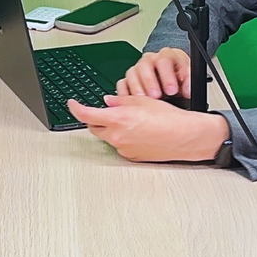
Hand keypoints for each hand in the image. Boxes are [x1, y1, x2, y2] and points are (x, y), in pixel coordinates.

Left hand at [67, 94, 228, 162]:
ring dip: (111, 128)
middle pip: (94, 128)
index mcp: (117, 119)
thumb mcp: (142, 100)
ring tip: (130, 120)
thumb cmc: (168, 118)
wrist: (184, 136)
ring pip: (108, 137)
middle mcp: (117, 136)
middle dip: (95, 119)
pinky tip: (138, 132)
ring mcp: (124, 148)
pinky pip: (120, 146)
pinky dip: (123, 138)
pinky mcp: (132, 157)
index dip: (76, 108)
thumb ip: (120, 100)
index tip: (72, 104)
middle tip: (104, 110)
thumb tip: (108, 101)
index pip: (86, 114)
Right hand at [117, 47, 190, 98]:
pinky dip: (125, 93)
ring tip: (144, 101)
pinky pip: (122, 84)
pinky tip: (130, 103)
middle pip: (145, 65)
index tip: (172, 90)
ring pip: (132, 74)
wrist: (172, 78)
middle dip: (150, 82)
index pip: (164, 60)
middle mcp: (150, 60)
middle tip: (156, 96)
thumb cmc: (179, 77)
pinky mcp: (128, 80)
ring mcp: (137, 69)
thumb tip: (187, 91)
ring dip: (137, 88)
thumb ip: (188, 82)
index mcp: (166, 56)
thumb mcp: (187, 77)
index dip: (167, 76)